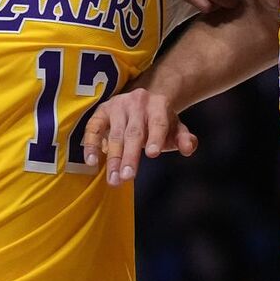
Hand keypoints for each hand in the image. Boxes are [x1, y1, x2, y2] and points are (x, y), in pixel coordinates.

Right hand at [82, 89, 197, 185]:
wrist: (144, 101)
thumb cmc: (161, 123)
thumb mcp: (176, 129)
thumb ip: (184, 139)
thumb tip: (188, 147)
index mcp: (159, 104)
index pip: (158, 122)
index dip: (156, 137)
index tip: (153, 154)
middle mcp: (137, 102)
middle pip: (134, 132)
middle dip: (130, 155)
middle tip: (127, 177)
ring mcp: (118, 105)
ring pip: (115, 134)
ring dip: (113, 158)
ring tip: (114, 179)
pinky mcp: (102, 111)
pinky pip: (93, 128)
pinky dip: (91, 144)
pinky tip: (91, 161)